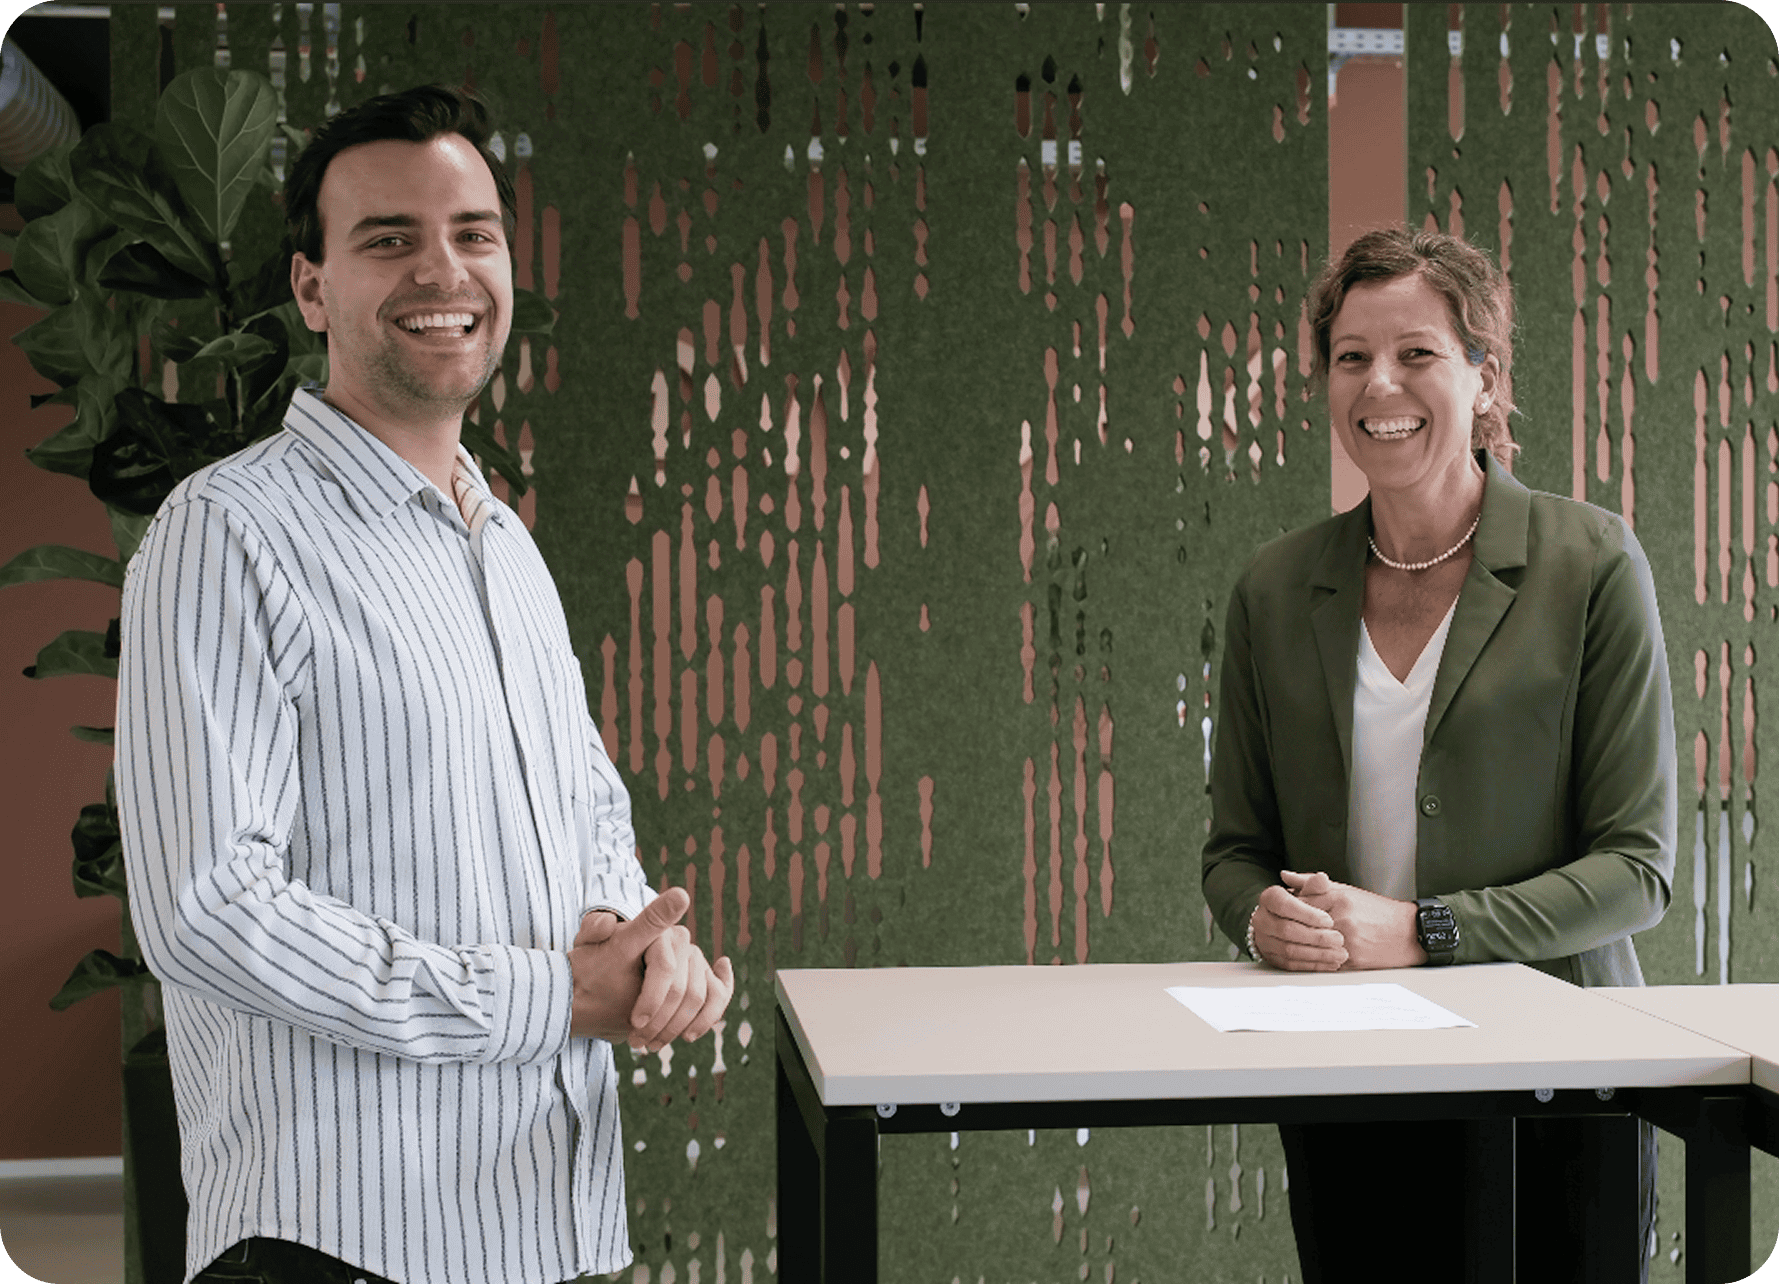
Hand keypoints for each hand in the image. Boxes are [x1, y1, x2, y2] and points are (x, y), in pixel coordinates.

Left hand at [567, 889, 735, 1049]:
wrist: (608, 979)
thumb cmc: (598, 960)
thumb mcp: (590, 943)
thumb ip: (594, 928)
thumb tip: (608, 922)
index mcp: (657, 932)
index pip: (664, 966)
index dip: (651, 998)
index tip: (636, 1022)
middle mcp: (682, 943)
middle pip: (681, 989)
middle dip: (659, 1021)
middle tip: (636, 1040)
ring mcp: (697, 960)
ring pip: (699, 997)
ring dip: (677, 1027)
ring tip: (653, 1044)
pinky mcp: (706, 977)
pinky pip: (718, 996)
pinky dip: (708, 1017)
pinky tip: (690, 1033)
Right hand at [1251, 872, 1346, 970]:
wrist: (1282, 921)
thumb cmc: (1299, 904)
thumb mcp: (1307, 891)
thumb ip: (1314, 885)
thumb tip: (1322, 878)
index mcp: (1269, 898)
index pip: (1284, 905)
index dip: (1307, 914)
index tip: (1329, 920)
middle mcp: (1261, 920)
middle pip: (1287, 930)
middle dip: (1316, 937)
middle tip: (1339, 939)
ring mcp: (1264, 940)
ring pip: (1290, 950)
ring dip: (1318, 954)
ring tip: (1340, 954)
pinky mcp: (1272, 958)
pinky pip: (1292, 965)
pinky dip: (1313, 965)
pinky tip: (1330, 963)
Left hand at [1282, 869, 1425, 969]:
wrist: (1407, 933)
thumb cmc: (1376, 911)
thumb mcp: (1345, 890)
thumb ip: (1312, 883)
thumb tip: (1285, 876)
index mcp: (1339, 899)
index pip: (1301, 902)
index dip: (1289, 908)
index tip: (1284, 911)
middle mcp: (1342, 919)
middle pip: (1304, 924)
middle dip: (1292, 927)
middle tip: (1283, 928)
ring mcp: (1347, 940)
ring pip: (1312, 945)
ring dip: (1302, 945)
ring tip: (1295, 942)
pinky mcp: (1352, 960)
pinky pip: (1325, 961)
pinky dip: (1316, 958)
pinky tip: (1311, 955)